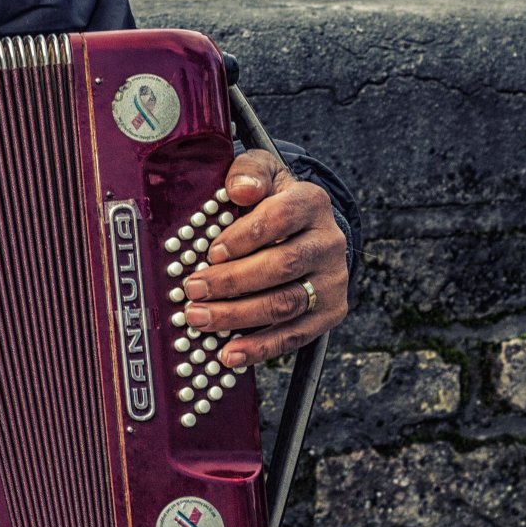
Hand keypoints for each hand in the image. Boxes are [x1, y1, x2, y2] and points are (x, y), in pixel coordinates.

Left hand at [181, 150, 348, 367]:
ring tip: (199, 319)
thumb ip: (250, 172)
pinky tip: (229, 353)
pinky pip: (295, 336)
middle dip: (232, 281)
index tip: (212, 251)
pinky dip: (260, 348)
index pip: (281, 217)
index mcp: (311, 203)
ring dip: (238, 316)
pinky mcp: (330, 312)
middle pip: (282, 265)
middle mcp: (329, 242)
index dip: (245, 236)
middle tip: (193, 289)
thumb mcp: (261, 173)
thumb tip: (241, 189)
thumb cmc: (271, 200)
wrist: (305, 228)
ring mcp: (332, 280)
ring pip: (286, 304)